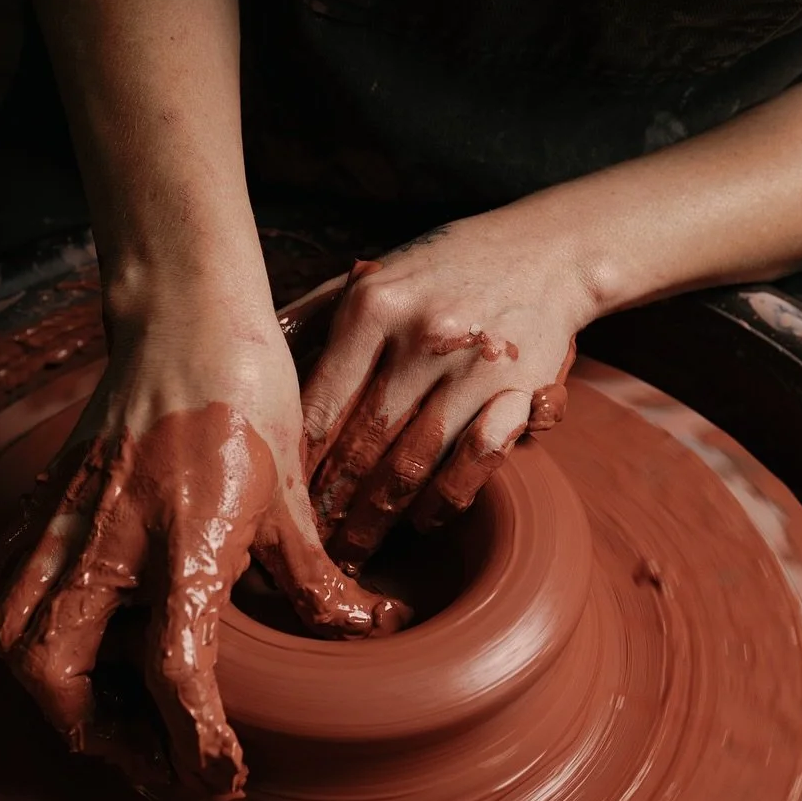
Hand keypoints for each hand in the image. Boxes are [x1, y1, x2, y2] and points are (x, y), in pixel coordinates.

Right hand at [0, 294, 393, 797]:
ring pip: (14, 641)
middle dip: (103, 738)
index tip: (221, 779)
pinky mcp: (40, 507)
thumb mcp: (293, 497)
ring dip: (57, 694)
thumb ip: (320, 584)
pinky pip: (8, 589)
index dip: (195, 745)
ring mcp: (62, 523)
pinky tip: (86, 639)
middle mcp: (107, 540)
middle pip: (56, 677)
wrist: (183, 320)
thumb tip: (376, 633)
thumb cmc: (245, 398)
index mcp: (180, 541)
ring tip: (117, 712)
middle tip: (158, 757)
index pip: (172, 674)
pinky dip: (32, 633)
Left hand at [296, 210, 593, 568]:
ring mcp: (474, 368)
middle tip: (307, 543)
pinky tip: (421, 522)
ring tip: (351, 550)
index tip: (279, 497)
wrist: (550, 250)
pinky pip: (473, 462)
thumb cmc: (446, 266)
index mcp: (374, 306)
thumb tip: (252, 347)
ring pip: (412, 462)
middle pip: (362, 441)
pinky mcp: (519, 392)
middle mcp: (422, 337)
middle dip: (331, 501)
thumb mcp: (376, 275)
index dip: (297, 460)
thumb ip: (316, 312)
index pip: (321, 402)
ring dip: (378, 516)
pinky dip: (444, 501)